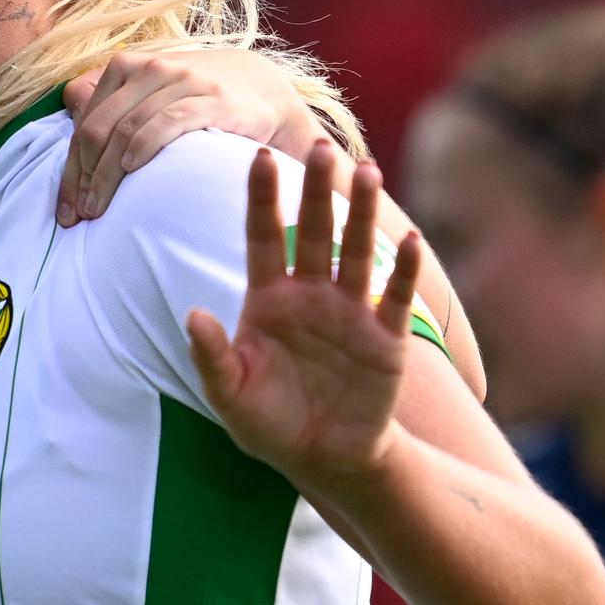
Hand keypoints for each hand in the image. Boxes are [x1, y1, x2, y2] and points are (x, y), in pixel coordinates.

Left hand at [56, 43, 322, 224]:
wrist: (260, 87)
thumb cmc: (194, 97)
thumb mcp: (149, 91)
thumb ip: (110, 100)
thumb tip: (68, 100)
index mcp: (125, 68)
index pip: (85, 125)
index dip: (69, 171)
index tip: (65, 212)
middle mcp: (149, 69)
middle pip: (99, 129)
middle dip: (83, 178)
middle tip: (79, 216)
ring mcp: (181, 82)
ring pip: (127, 129)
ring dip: (107, 174)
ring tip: (98, 209)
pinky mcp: (211, 99)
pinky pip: (169, 121)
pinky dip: (145, 144)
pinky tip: (132, 169)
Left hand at [182, 142, 427, 494]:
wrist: (323, 459)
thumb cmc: (269, 423)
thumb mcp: (231, 395)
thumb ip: (212, 357)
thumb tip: (193, 314)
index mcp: (268, 299)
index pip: (262, 237)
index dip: (261, 198)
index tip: (259, 156)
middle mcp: (311, 294)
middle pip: (314, 231)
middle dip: (317, 190)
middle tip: (321, 146)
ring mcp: (350, 312)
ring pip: (356, 251)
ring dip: (362, 214)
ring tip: (367, 172)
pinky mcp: (385, 338)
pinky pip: (394, 297)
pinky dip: (402, 270)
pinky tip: (411, 239)